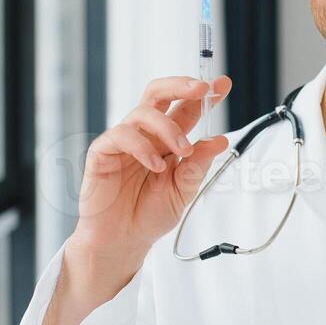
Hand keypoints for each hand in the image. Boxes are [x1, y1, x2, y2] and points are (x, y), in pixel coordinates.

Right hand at [72, 74, 232, 260]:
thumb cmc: (150, 215)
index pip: (186, 109)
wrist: (124, 240)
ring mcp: (124, 141)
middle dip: (182, 86)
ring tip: (182, 151)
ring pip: (144, 112)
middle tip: (202, 89)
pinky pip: (121, 135)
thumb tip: (220, 140)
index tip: (222, 84)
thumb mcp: (184, 191)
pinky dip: (142, 147)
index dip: (204, 95)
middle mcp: (147, 135)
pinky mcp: (103, 152)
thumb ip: (198, 165)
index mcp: (168, 141)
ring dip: (169, 128)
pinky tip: (155, 167)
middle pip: (159, 94)